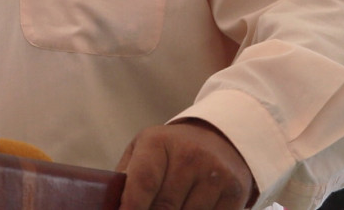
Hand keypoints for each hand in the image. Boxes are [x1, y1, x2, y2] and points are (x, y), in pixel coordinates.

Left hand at [115, 120, 253, 209]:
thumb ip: (125, 179)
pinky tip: (191, 207)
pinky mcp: (234, 191)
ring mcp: (214, 174)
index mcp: (157, 142)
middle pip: (164, 207)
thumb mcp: (143, 152)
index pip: (143, 183)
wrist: (219, 140)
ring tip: (173, 206)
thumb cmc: (171, 152)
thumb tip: (109, 207)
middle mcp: (189, 155)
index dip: (131, 208)